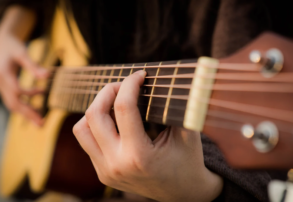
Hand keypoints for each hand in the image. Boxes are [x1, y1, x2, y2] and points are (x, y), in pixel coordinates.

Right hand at [0, 33, 47, 124]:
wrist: (0, 42)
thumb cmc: (12, 46)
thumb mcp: (22, 53)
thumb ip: (33, 65)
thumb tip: (48, 76)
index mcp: (4, 73)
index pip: (17, 90)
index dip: (30, 94)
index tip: (42, 92)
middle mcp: (0, 82)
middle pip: (13, 103)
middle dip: (28, 113)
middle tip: (42, 123)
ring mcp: (0, 87)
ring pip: (12, 104)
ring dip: (26, 113)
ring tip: (40, 120)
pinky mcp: (4, 88)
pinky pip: (12, 101)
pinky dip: (23, 106)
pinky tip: (35, 107)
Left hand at [73, 71, 222, 201]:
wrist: (183, 194)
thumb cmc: (188, 162)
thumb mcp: (188, 134)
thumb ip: (177, 108)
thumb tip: (166, 81)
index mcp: (139, 156)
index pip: (124, 108)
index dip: (130, 84)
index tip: (139, 75)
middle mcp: (116, 165)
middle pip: (94, 115)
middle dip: (108, 91)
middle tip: (124, 85)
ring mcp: (106, 171)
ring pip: (81, 129)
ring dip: (96, 109)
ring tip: (114, 102)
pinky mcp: (102, 173)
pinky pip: (87, 142)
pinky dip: (96, 125)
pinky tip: (115, 121)